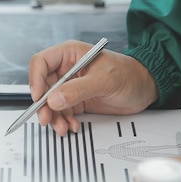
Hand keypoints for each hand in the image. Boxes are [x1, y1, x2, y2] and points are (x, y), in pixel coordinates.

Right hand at [28, 40, 157, 135]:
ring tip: (63, 127)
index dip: (35, 79)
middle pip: (42, 86)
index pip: (41, 63)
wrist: (146, 89)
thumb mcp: (105, 80)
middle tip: (47, 118)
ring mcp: (70, 86)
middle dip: (43, 105)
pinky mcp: (75, 101)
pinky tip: (72, 126)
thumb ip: (78, 89)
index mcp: (70, 54)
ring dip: (54, 117)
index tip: (38, 97)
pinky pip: (61, 112)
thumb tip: (54, 99)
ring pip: (50, 102)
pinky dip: (63, 121)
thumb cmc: (130, 74)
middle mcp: (67, 69)